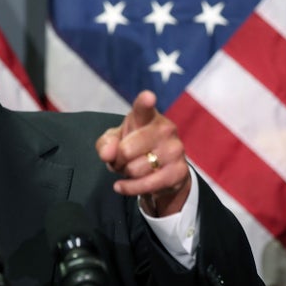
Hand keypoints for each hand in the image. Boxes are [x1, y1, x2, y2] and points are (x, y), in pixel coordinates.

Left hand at [96, 90, 190, 216]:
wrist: (160, 170)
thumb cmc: (134, 148)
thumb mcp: (114, 142)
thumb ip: (106, 144)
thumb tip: (108, 154)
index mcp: (148, 116)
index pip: (144, 108)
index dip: (145, 102)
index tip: (148, 97)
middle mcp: (165, 129)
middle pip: (127, 150)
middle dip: (118, 160)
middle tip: (121, 160)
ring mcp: (175, 150)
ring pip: (135, 169)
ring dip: (126, 174)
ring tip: (130, 170)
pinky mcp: (179, 171)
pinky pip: (146, 185)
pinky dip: (129, 188)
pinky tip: (122, 186)